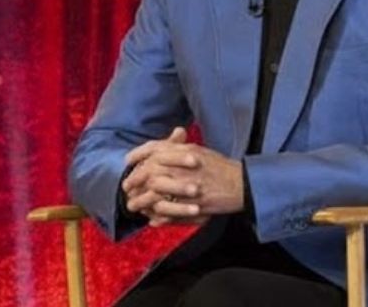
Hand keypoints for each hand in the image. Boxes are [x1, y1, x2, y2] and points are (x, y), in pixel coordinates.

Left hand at [123, 128, 243, 225]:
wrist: (242, 184)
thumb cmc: (219, 167)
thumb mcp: (198, 150)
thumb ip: (177, 148)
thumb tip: (159, 147)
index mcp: (185, 151)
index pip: (155, 149)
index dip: (138, 155)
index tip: (127, 161)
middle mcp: (184, 166)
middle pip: (150, 171)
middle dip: (135, 179)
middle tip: (126, 186)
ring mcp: (189, 187)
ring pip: (156, 194)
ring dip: (143, 201)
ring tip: (134, 206)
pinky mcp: (194, 205)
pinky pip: (170, 212)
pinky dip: (159, 216)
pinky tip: (152, 219)